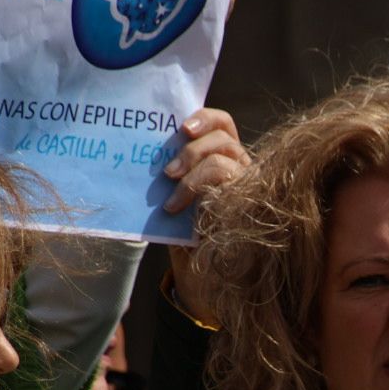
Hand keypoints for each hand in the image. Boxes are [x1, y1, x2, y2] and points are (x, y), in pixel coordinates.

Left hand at [163, 107, 249, 324]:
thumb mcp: (175, 194)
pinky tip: (175, 207)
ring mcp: (246, 182)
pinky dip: (193, 186)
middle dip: (192, 147)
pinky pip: (222, 174)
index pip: (223, 124)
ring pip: (224, 151)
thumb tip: (142, 149)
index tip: (181, 126)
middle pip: (224, 134)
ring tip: (169, 187)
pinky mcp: (244, 197)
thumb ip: (172, 172)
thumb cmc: (184, 230)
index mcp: (224, 158)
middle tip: (166, 171)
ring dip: (191, 165)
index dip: (205, 117)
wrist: (199, 272)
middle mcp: (240, 166)